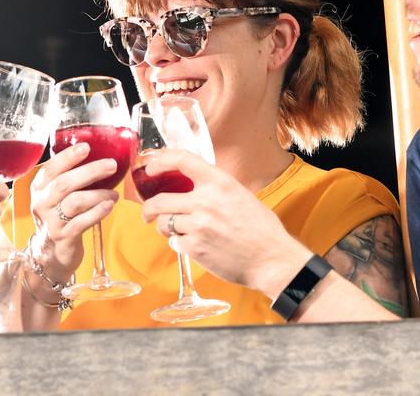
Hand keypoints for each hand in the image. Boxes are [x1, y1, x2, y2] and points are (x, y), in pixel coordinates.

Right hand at [27, 142, 118, 279]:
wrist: (50, 252)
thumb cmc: (59, 216)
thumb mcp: (56, 196)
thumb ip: (70, 178)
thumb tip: (100, 157)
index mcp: (39, 188)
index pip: (51, 168)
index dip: (68, 156)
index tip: (86, 147)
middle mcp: (42, 203)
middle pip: (65, 183)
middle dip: (90, 171)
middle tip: (111, 165)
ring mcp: (51, 221)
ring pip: (75, 202)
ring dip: (99, 194)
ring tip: (115, 193)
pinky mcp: (63, 237)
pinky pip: (81, 222)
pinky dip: (98, 212)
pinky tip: (109, 206)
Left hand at [139, 150, 310, 295]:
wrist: (272, 259)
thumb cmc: (261, 229)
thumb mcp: (240, 195)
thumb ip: (214, 189)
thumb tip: (191, 187)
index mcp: (219, 182)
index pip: (181, 159)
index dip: (160, 161)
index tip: (150, 168)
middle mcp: (205, 201)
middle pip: (159, 200)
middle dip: (148, 209)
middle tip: (148, 213)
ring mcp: (198, 225)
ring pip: (163, 223)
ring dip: (166, 228)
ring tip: (178, 232)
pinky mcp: (195, 248)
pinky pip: (174, 243)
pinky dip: (180, 244)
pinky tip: (195, 245)